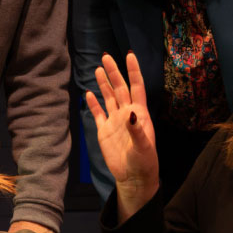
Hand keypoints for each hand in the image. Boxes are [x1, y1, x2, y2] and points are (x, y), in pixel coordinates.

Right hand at [84, 52, 159, 220]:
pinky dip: (93, 104)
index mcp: (139, 113)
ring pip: (109, 97)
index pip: (137, 87)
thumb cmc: (144, 162)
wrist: (133, 177)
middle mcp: (127, 113)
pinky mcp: (104, 131)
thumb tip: (130, 113)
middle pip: (120, 88)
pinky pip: (98, 114)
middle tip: (105, 57)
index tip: (129, 55)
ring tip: (98, 69)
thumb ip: (136, 130)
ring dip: (104, 84)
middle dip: (114, 72)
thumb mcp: (143, 146)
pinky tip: (89, 93)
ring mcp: (115, 121)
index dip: (133, 71)